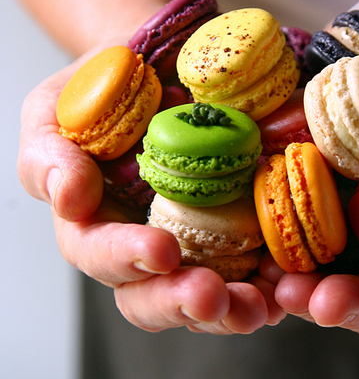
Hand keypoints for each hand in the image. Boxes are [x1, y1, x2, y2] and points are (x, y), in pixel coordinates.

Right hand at [18, 44, 285, 333]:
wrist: (162, 68)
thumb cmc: (103, 90)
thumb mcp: (58, 110)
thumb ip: (50, 155)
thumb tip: (68, 199)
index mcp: (99, 224)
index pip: (102, 256)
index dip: (127, 259)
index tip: (162, 252)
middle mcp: (147, 246)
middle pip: (154, 297)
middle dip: (182, 302)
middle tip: (213, 297)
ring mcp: (196, 246)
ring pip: (208, 299)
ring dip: (232, 310)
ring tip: (258, 308)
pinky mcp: (241, 236)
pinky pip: (256, 273)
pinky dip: (272, 286)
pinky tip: (288, 286)